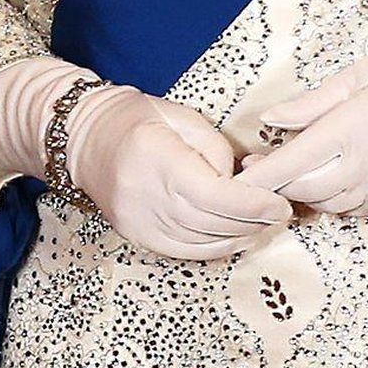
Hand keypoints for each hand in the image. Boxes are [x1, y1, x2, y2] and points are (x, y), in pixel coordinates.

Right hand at [68, 88, 292, 260]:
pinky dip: (214, 248)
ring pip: (200, 243)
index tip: (280, 204)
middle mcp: (145, 197)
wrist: (86, 138)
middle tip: (282, 213)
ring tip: (265, 224)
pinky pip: (183, 251)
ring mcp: (138, 223)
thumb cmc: (137, 118)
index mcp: (158, 159)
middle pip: (211, 222)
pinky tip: (236, 237)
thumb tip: (240, 181)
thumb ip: (215, 149)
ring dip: (239, 237)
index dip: (252, 205)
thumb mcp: (182, 116)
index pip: (214, 195)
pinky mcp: (137, 236)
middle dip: (253, 221)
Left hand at [235, 41, 367, 215]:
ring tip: (287, 167)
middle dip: (275, 182)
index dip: (261, 174)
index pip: (294, 162)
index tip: (239, 175)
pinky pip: (349, 208)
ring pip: (324, 203)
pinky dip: (329, 197)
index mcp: (356, 125)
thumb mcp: (360, 74)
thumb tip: (270, 118)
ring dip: (301, 190)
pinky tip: (324, 175)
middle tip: (257, 164)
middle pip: (303, 188)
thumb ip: (312, 102)